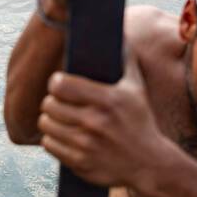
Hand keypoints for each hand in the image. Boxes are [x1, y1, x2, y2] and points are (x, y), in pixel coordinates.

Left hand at [37, 50, 165, 189]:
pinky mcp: (80, 162)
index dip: (56, 83)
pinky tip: (63, 136)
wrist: (150, 164)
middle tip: (59, 102)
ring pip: (46, 124)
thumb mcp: (137, 88)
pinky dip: (53, 140)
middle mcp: (95, 122)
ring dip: (50, 120)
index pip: (61, 85)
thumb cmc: (140, 121)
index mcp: (108, 100)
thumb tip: (121, 33)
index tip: (60, 84)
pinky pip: (49, 145)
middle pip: (49, 104)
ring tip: (59, 118)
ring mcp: (86, 144)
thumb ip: (127, 59)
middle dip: (52, 102)